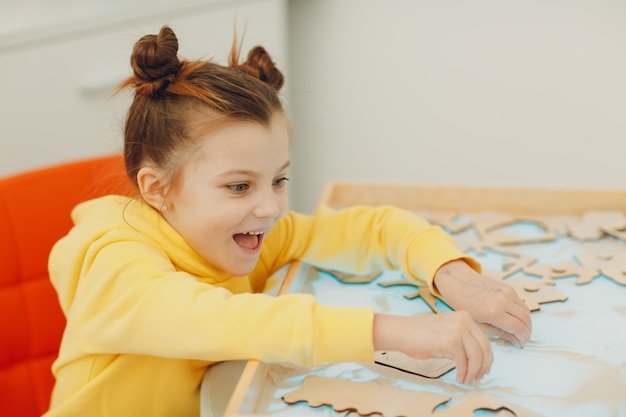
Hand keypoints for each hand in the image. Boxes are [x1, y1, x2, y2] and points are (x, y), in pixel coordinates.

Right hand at [373, 312, 492, 384]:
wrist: (402, 332)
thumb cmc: (420, 334)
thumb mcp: (447, 331)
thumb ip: (462, 338)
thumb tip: (478, 359)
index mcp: (465, 317)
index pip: (485, 340)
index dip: (487, 358)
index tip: (483, 370)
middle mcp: (465, 321)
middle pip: (485, 349)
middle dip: (483, 367)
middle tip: (478, 378)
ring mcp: (458, 330)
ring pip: (476, 358)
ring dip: (473, 373)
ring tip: (466, 380)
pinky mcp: (451, 342)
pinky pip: (464, 363)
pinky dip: (463, 374)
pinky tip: (459, 378)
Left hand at [433, 260, 531, 346]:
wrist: (459, 282)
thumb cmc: (464, 304)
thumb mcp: (479, 324)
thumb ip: (500, 333)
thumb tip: (516, 341)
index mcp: (494, 312)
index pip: (519, 328)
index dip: (523, 338)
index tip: (521, 343)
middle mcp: (503, 300)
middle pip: (526, 319)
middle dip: (527, 331)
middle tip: (522, 338)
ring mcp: (507, 292)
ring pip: (526, 310)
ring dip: (526, 322)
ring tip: (519, 329)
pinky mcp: (508, 287)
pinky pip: (520, 302)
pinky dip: (521, 312)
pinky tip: (514, 318)